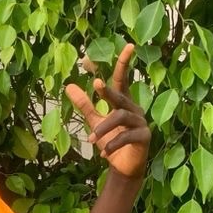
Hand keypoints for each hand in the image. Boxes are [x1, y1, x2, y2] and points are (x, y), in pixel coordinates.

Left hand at [64, 42, 149, 179]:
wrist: (123, 167)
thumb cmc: (111, 141)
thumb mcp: (96, 121)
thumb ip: (85, 104)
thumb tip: (69, 85)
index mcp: (123, 102)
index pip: (123, 79)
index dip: (124, 63)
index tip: (129, 46)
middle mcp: (134, 109)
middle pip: (121, 95)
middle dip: (108, 91)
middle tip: (96, 83)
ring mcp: (141, 123)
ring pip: (120, 117)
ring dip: (103, 128)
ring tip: (90, 140)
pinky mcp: (144, 138)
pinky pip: (127, 137)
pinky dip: (112, 144)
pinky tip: (103, 154)